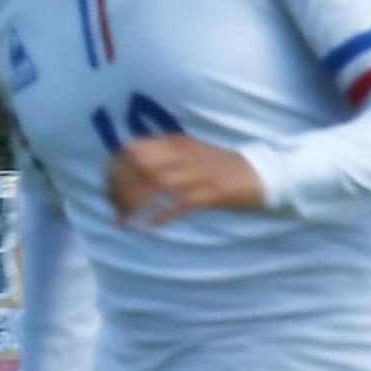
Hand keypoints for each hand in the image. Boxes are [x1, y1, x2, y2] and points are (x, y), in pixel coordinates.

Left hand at [106, 134, 265, 229]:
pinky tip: (149, 228)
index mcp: (175, 142)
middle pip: (139, 166)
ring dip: (136, 204)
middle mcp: (184, 153)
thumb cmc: (220, 169)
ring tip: (126, 221)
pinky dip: (161, 216)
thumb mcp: (188, 156)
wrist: (263, 174)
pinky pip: (180, 203)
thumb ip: (162, 162)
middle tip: (116, 210)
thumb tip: (128, 179)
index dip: (114, 171)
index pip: (132, 149)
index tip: (108, 191)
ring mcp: (199, 171)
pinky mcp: (213, 191)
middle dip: (120, 189)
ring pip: (156, 183)